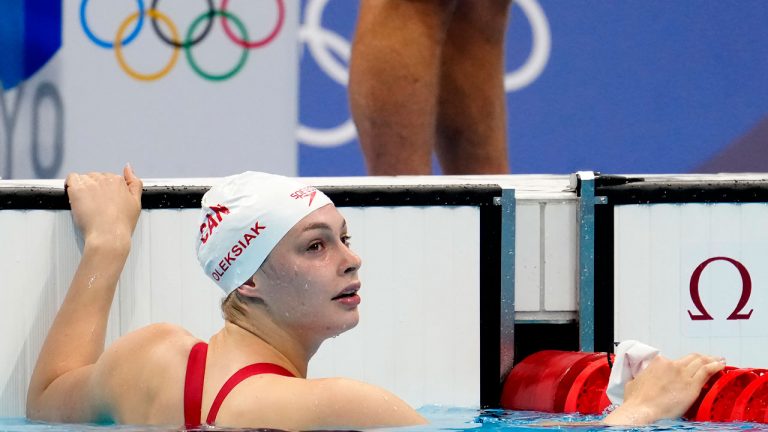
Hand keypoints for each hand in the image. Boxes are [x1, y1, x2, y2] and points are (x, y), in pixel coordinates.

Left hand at [65, 165, 142, 244]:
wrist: (109, 236)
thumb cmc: (121, 224)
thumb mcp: (136, 203)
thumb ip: (134, 182)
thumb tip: (128, 168)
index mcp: (119, 181)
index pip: (109, 178)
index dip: (106, 191)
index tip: (104, 201)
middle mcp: (105, 179)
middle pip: (95, 177)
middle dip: (94, 188)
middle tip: (96, 205)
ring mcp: (90, 184)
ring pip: (83, 178)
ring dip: (83, 188)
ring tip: (86, 204)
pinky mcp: (77, 190)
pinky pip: (71, 178)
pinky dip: (70, 184)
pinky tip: (74, 195)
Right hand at [604, 353, 724, 424]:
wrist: (642, 410)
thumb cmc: (636, 401)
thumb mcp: (634, 383)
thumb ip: (642, 378)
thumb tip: (641, 380)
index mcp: (658, 363)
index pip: (675, 360)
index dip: (685, 363)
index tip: (689, 366)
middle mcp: (671, 365)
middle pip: (691, 358)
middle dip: (702, 357)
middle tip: (709, 359)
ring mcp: (682, 374)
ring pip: (701, 362)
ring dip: (711, 360)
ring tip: (719, 360)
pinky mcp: (692, 385)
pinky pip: (707, 371)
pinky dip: (715, 366)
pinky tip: (721, 366)